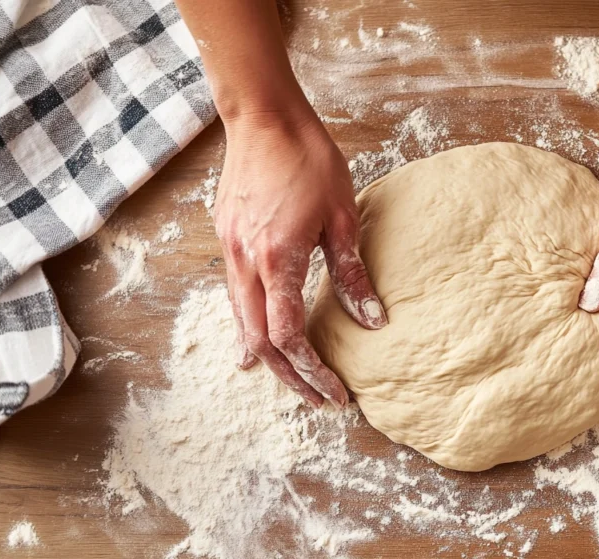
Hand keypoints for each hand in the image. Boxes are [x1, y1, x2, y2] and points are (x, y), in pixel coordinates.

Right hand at [215, 109, 385, 407]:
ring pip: (243, 324)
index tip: (336, 393)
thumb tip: (373, 320)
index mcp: (277, 259)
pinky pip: (235, 299)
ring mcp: (230, 253)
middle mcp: (246, 263)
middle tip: (320, 400)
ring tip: (296, 381)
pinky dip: (249, 329)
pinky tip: (255, 345)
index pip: (290, 336)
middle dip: (292, 377)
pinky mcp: (226, 240)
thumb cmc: (308, 159)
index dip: (313, 371)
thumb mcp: (343, 216)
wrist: (263, 117)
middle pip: (262, 342)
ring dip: (270, 358)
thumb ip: (352, 273)